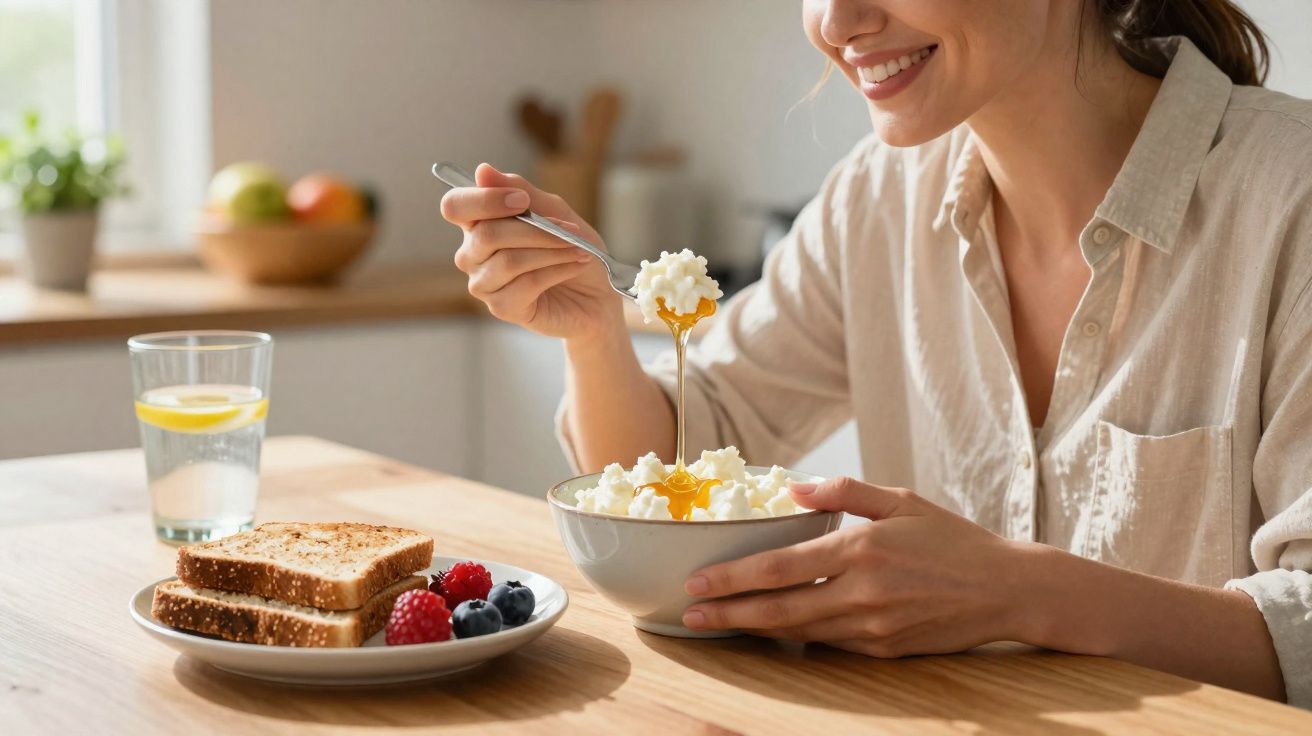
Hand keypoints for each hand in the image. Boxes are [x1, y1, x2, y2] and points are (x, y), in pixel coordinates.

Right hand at [441, 164, 623, 342]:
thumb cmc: (573, 247)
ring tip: (577, 249)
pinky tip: (575, 266)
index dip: (484, 200)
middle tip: (570, 230)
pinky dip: (557, 271)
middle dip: (536, 229)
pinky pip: (525, 284)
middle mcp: (473, 254)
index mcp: (478, 223)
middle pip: (487, 234)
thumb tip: (482, 170)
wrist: (598, 294)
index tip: (522, 201)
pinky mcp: (502, 308)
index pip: (455, 206)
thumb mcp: (554, 211)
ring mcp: (484, 284)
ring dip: (552, 250)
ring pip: (509, 260)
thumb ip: (520, 190)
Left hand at [681, 477, 1032, 656]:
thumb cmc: (953, 539)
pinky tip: (768, 629)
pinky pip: (826, 643)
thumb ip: (844, 493)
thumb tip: (793, 488)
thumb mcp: (902, 499)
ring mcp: (872, 627)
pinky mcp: (883, 650)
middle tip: (690, 613)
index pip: (781, 568)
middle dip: (727, 613)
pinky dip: (792, 636)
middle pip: (778, 610)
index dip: (733, 578)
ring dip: (753, 629)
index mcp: (863, 549)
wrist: (1008, 590)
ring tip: (717, 621)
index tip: (697, 580)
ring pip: (797, 631)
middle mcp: (863, 592)